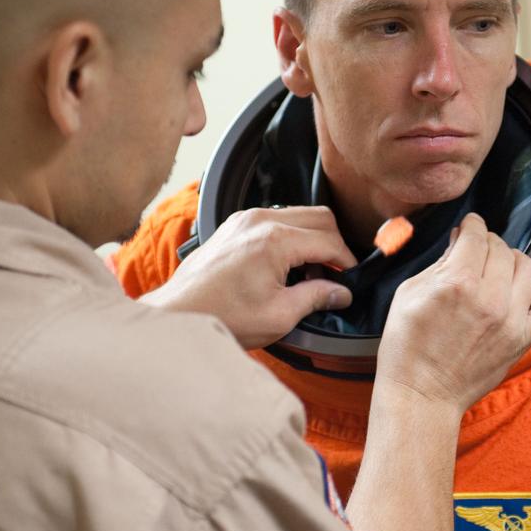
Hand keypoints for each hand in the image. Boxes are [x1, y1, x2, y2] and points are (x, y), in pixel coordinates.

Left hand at [141, 206, 355, 347]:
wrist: (178, 313)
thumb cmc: (220, 315)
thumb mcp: (278, 315)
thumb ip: (316, 298)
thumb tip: (341, 293)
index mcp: (274, 240)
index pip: (329, 241)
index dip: (347, 261)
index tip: (352, 278)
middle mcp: (259, 221)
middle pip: (319, 217)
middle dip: (335, 244)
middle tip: (338, 273)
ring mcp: (245, 219)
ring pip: (299, 214)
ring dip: (314, 238)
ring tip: (312, 272)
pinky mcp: (234, 224)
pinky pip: (276, 218)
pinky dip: (292, 235)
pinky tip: (289, 265)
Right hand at [376, 213, 530, 414]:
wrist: (422, 396)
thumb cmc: (407, 350)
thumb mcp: (408, 295)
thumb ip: (438, 264)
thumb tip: (459, 244)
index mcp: (458, 282)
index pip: (477, 235)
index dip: (472, 225)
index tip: (470, 226)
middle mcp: (490, 298)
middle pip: (502, 249)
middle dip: (488, 243)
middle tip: (477, 251)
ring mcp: (511, 320)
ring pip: (530, 268)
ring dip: (513, 262)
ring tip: (500, 270)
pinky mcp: (523, 340)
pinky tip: (522, 295)